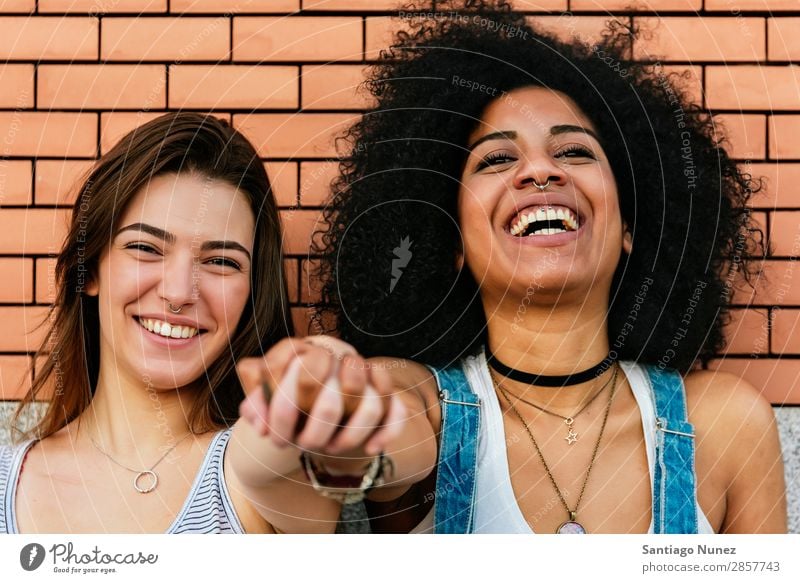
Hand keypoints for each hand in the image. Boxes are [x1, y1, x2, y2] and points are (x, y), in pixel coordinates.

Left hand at [236, 336, 406, 455]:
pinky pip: (396, 408)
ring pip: (369, 402)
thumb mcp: (264, 392)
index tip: (269, 435)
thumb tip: (260, 422)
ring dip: (350, 434)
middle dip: (315, 423)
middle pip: (335, 393)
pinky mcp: (382, 389)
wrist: (316, 380)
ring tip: (330, 449)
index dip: (279, 407)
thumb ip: (255, 400)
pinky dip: (387, 431)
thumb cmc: (287, 390)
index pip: (291, 368)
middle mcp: (334, 354)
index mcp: (301, 349)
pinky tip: (371, 448)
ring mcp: (361, 370)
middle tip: (302, 443)